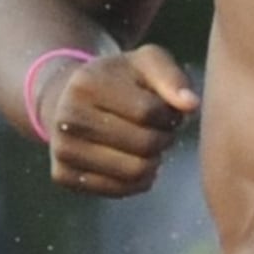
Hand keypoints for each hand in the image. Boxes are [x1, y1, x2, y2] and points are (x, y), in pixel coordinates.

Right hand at [40, 45, 199, 196]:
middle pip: (144, 144)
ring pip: (134, 171)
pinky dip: (138, 180)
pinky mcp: (62, 175)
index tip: (165, 110)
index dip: (169, 115)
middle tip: (159, 130)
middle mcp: (67, 118)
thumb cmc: (118, 80)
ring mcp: (62, 149)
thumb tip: (192, 105)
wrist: (69, 99)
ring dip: (154, 161)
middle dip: (164, 138)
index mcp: (86, 83)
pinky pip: (119, 190)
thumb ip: (172, 77)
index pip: (149, 112)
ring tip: (148, 145)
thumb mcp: (145, 63)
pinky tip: (136, 161)